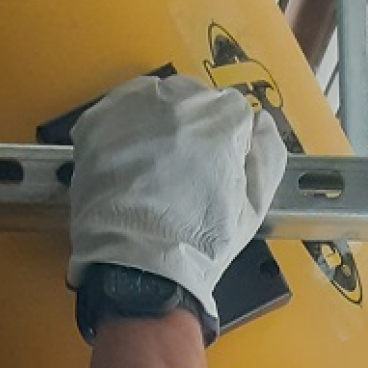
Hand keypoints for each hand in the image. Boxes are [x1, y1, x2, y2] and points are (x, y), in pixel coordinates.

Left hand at [68, 76, 286, 324]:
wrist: (138, 269)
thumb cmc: (197, 246)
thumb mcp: (254, 211)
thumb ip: (269, 156)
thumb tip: (263, 125)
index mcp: (223, 121)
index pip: (233, 110)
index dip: (227, 143)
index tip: (215, 169)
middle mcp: (179, 102)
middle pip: (194, 99)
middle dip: (193, 129)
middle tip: (183, 172)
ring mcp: (136, 108)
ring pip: (155, 98)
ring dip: (158, 123)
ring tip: (153, 169)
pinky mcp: (99, 121)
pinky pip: (116, 109)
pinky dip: (123, 130)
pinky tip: (127, 164)